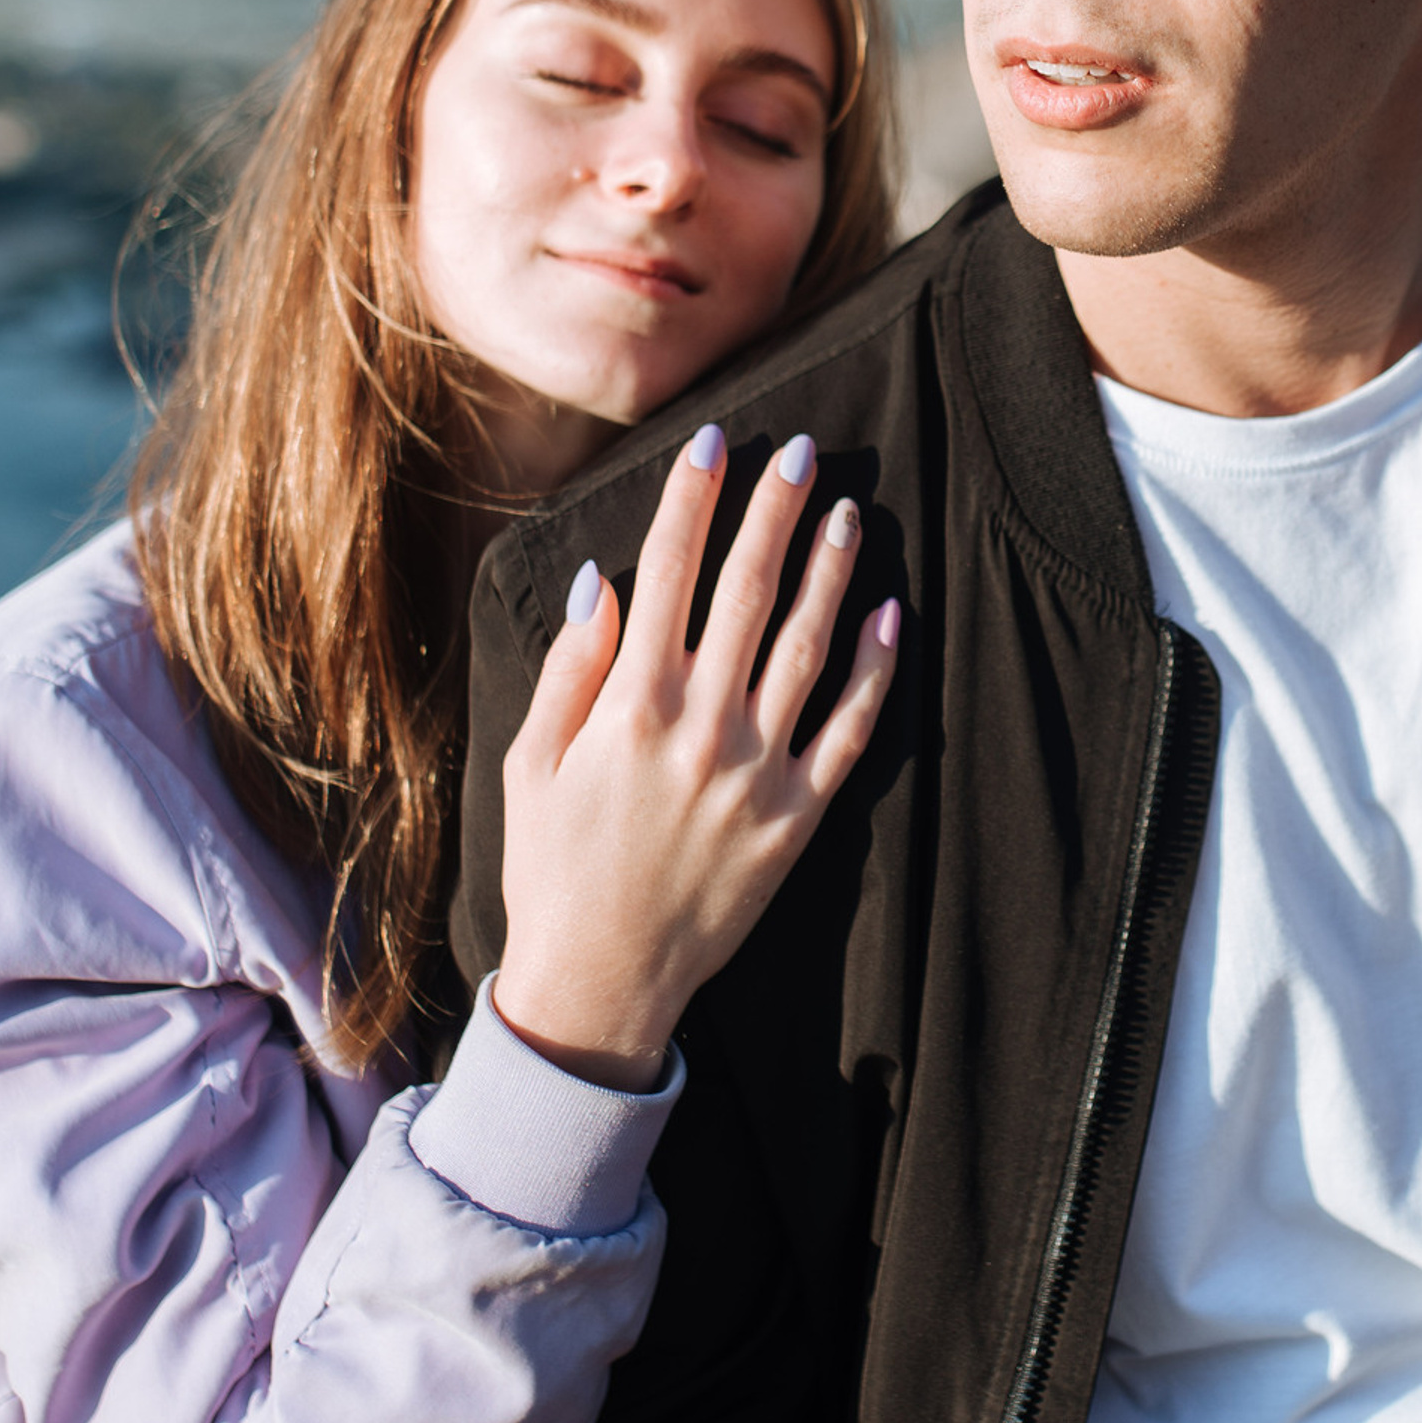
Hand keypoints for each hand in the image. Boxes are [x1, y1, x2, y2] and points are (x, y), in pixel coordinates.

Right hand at [492, 424, 899, 1091]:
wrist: (602, 980)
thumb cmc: (553, 867)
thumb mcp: (531, 763)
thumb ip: (570, 668)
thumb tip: (604, 581)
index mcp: (630, 705)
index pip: (669, 573)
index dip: (694, 499)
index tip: (715, 442)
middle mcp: (699, 725)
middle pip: (748, 592)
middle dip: (774, 513)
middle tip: (800, 451)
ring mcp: (755, 769)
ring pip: (807, 647)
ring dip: (830, 573)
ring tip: (848, 513)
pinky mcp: (797, 816)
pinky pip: (847, 729)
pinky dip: (873, 670)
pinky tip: (889, 616)